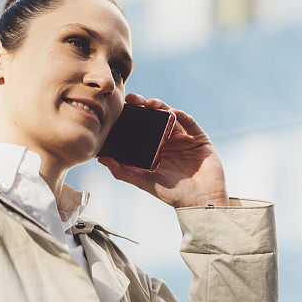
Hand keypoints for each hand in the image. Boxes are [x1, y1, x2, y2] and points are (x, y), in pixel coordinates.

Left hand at [97, 93, 229, 207]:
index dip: (133, 117)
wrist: (200, 202)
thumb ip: (122, 171)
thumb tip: (101, 159)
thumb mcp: (144, 181)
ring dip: (161, 107)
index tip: (122, 107)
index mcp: (156, 150)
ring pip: (171, 116)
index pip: (142, 128)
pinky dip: (182, 115)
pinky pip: (190, 123)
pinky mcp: (199, 139)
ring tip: (150, 103)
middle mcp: (169, 142)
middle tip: (133, 99)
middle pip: (156, 118)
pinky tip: (173, 112)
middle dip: (144, 106)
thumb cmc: (173, 195)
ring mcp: (185, 139)